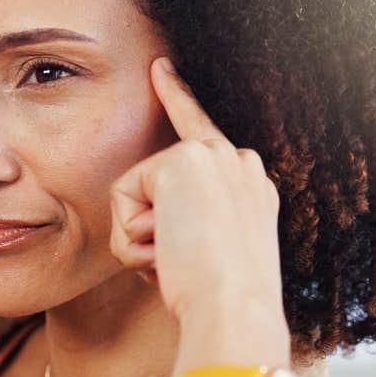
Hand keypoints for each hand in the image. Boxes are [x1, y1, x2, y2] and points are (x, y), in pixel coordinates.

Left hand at [110, 58, 289, 366]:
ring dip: (141, 237)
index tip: (160, 67)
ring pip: (138, 191)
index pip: (205, 135)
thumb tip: (150, 239)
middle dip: (155, 187)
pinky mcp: (182, 160)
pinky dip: (133, 235)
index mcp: (252, 188)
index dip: (179, 98)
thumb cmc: (222, 306)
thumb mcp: (209, 265)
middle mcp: (239, 163)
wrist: (235, 309)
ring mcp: (214, 156)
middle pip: (172, 133)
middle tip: (160, 113)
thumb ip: (185, 234)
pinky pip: (123, 197)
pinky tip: (168, 248)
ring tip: (178, 259)